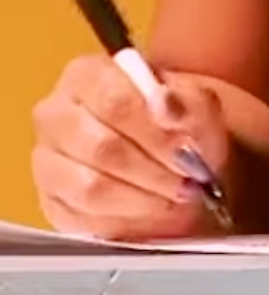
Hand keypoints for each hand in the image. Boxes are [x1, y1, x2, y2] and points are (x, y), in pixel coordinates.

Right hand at [31, 55, 232, 239]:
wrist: (163, 153)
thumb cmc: (176, 121)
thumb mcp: (196, 103)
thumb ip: (187, 102)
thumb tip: (166, 104)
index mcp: (86, 75)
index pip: (115, 101)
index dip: (156, 133)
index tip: (189, 153)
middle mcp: (55, 114)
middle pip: (102, 147)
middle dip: (153, 171)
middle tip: (189, 183)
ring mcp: (46, 159)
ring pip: (91, 187)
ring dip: (142, 198)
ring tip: (176, 198)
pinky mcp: (50, 200)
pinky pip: (83, 217)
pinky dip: (124, 219)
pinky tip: (151, 210)